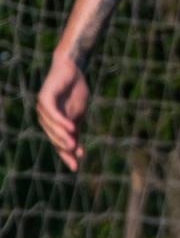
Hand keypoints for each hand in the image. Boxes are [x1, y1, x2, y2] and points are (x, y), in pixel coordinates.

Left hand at [38, 53, 91, 170]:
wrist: (72, 69)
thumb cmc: (75, 92)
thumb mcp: (78, 115)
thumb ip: (76, 131)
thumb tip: (79, 153)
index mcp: (52, 124)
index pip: (58, 143)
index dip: (66, 155)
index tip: (76, 167)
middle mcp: (44, 117)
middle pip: (53, 137)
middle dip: (64, 147)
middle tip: (76, 156)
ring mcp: (43, 107)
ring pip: (51, 126)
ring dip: (62, 135)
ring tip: (73, 144)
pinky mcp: (45, 97)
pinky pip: (52, 112)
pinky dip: (61, 120)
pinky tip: (71, 126)